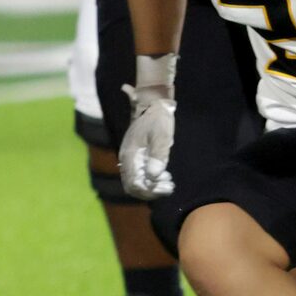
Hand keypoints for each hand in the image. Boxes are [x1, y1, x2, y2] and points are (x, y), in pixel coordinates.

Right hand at [118, 65, 176, 199]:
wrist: (152, 104)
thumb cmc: (158, 119)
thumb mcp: (161, 136)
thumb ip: (158, 156)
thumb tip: (153, 177)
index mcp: (130, 156)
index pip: (134, 184)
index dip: (149, 191)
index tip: (166, 187)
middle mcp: (126, 159)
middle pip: (133, 186)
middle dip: (151, 191)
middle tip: (170, 185)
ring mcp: (130, 158)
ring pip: (136, 182)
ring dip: (152, 186)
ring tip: (169, 181)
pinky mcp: (135, 156)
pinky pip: (139, 175)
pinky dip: (151, 179)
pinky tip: (165, 175)